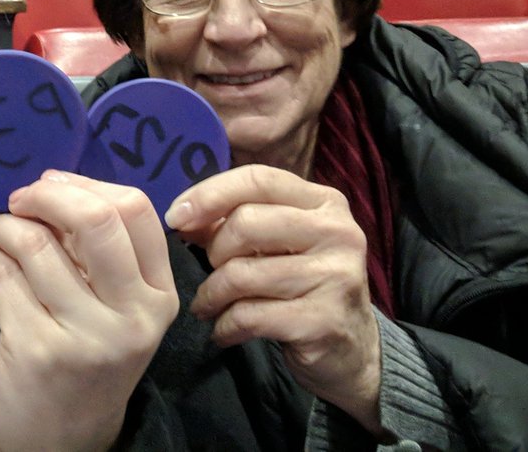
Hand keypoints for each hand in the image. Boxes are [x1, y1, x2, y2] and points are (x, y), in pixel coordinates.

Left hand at [0, 171, 178, 451]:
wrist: (66, 442)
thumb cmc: (91, 360)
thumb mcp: (119, 312)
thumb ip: (101, 254)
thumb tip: (53, 184)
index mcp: (159, 297)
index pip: (137, 211)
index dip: (88, 184)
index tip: (54, 182)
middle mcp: (131, 316)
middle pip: (94, 220)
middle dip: (46, 195)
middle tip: (19, 197)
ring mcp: (85, 336)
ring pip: (36, 244)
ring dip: (3, 225)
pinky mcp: (36, 349)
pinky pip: (2, 275)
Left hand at [166, 164, 382, 433]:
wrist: (352, 349)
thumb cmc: (303, 284)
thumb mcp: (278, 242)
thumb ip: (234, 220)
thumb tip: (181, 215)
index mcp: (325, 202)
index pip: (258, 179)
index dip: (209, 194)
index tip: (175, 216)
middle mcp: (337, 232)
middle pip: (246, 223)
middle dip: (214, 249)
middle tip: (210, 269)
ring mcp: (335, 277)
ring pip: (242, 273)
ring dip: (212, 294)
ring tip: (208, 305)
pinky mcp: (323, 321)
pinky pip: (249, 315)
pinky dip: (225, 325)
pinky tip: (224, 331)